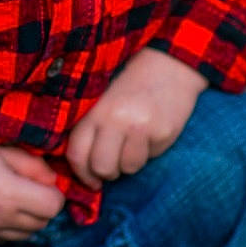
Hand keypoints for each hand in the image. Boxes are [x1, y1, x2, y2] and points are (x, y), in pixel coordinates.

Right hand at [0, 130, 66, 242]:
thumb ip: (31, 165)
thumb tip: (51, 181)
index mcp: (9, 195)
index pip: (54, 206)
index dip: (53, 191)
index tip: (42, 180)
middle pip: (42, 224)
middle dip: (42, 206)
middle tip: (29, 185)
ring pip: (24, 235)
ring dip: (27, 219)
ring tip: (13, 197)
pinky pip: (2, 239)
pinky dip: (7, 227)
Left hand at [65, 48, 205, 189]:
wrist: (169, 66)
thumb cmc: (131, 86)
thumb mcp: (103, 101)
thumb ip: (92, 129)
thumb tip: (86, 169)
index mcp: (94, 111)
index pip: (77, 154)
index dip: (82, 174)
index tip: (91, 180)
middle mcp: (114, 120)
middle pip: (102, 167)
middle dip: (108, 172)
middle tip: (115, 164)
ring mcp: (140, 127)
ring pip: (128, 167)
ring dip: (131, 161)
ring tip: (136, 141)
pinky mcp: (162, 133)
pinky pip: (151, 157)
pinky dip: (150, 151)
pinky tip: (151, 133)